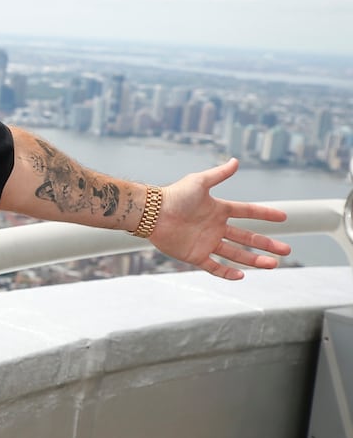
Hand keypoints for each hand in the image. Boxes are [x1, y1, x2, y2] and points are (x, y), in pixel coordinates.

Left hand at [150, 158, 290, 279]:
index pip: (247, 212)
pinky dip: (227, 272)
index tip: (283, 217)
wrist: (151, 213)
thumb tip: (236, 161)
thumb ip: (218, 174)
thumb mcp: (199, 182)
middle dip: (267, 244)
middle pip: (246, 238)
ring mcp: (206, 242)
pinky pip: (214, 267)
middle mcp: (215, 227)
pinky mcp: (195, 255)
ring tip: (273, 264)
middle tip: (286, 251)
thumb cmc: (173, 195)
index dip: (265, 214)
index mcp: (218, 209)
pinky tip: (242, 276)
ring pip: (235, 254)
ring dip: (254, 260)